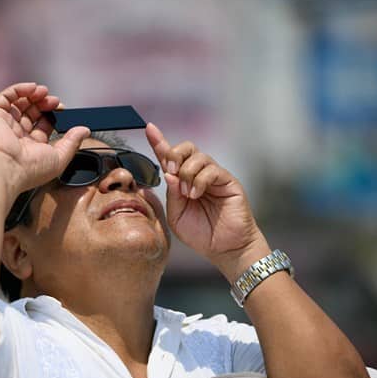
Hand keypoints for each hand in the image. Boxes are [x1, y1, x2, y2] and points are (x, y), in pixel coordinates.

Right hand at [0, 82, 89, 196]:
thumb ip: (73, 142)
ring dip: (34, 95)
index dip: (53, 115)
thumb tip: (84, 131)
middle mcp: (17, 136)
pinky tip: (33, 88)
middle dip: (45, 104)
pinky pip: (6, 97)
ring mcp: (5, 125)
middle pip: (31, 112)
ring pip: (19, 103)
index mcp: (30, 147)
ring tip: (45, 92)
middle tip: (55, 101)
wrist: (7, 169)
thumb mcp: (60, 157)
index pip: (42, 125)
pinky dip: (20, 89)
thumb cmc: (30, 170)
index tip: (62, 109)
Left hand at [146, 123, 269, 281]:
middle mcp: (197, 175)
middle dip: (174, 154)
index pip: (169, 158)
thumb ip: (171, 195)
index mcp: (181, 182)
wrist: (224, 248)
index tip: (149, 129)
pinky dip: (200, 180)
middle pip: (186, 148)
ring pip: (198, 156)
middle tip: (171, 172)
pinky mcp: (227, 180)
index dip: (159, 142)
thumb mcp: (177, 216)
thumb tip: (168, 174)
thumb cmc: (201, 234)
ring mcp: (213, 176)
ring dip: (186, 173)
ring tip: (187, 194)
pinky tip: (196, 194)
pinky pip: (211, 169)